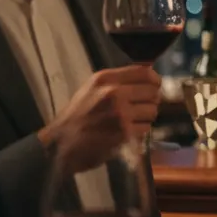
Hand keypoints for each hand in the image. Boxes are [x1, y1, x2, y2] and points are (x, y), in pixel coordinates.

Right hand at [38, 66, 160, 169]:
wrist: (61, 144)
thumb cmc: (77, 116)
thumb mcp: (92, 89)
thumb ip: (118, 80)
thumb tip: (149, 72)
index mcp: (105, 79)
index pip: (144, 72)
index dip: (154, 80)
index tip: (155, 85)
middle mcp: (113, 93)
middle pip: (152, 92)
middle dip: (150, 100)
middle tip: (140, 107)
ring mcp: (120, 113)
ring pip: (152, 111)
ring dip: (145, 117)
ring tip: (130, 121)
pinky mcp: (125, 133)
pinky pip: (146, 128)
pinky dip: (140, 131)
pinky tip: (126, 133)